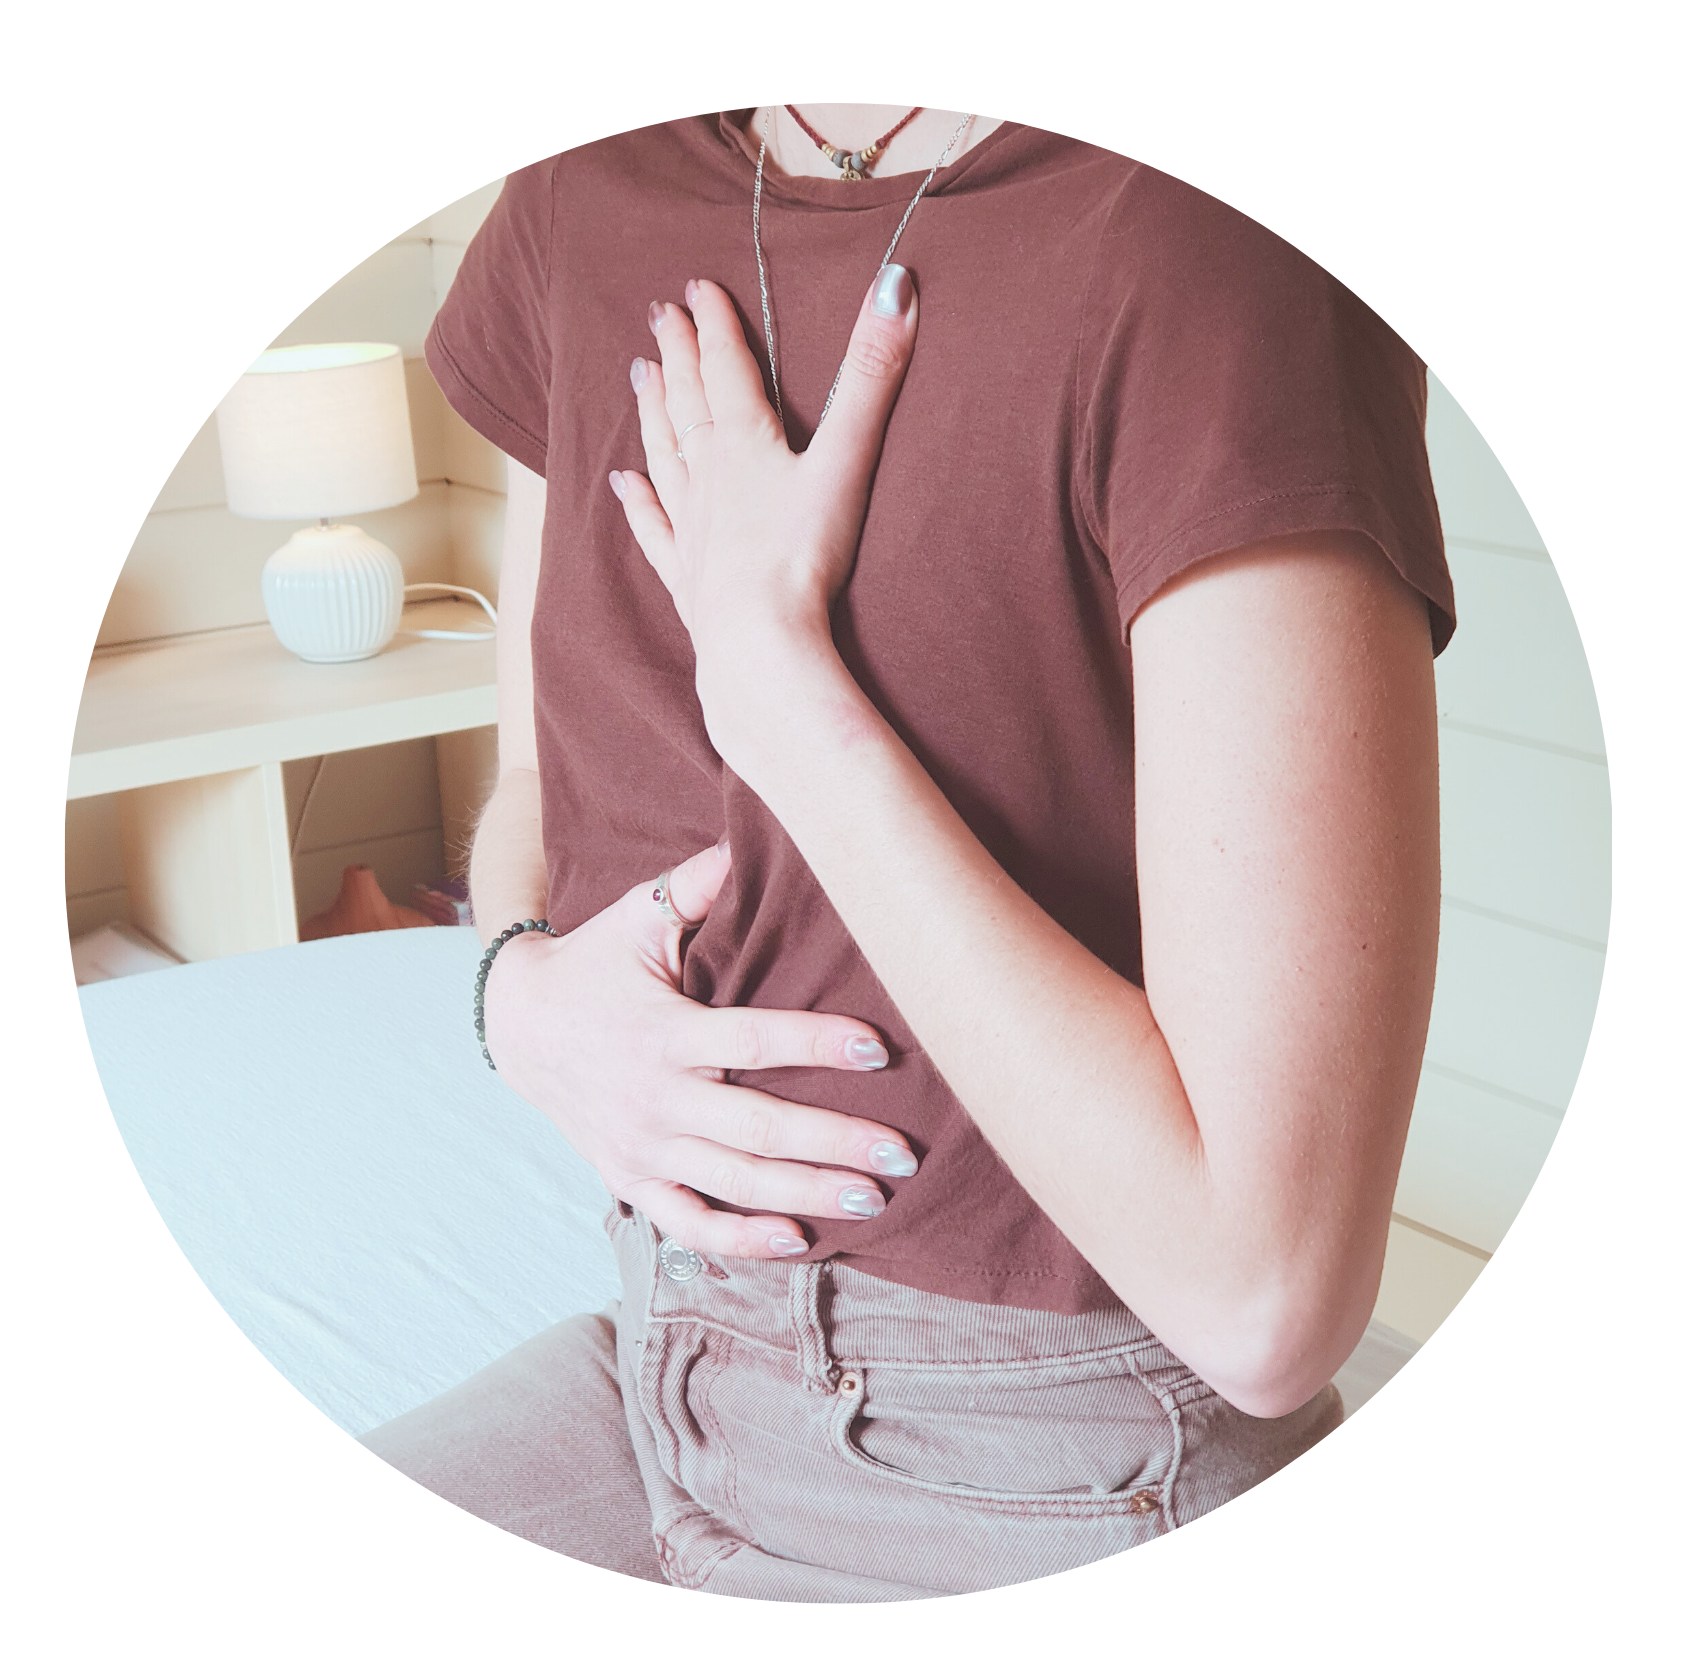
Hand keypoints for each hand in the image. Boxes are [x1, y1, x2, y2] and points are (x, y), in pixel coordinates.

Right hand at [479, 840, 918, 1257]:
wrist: (518, 1025)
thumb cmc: (594, 964)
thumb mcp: (636, 917)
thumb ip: (696, 886)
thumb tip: (749, 836)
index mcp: (665, 1032)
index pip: (754, 1041)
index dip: (818, 1044)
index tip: (879, 1049)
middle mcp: (655, 1098)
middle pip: (758, 1128)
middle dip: (834, 1143)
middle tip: (902, 1154)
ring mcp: (642, 1148)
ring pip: (735, 1183)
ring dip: (807, 1195)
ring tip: (872, 1199)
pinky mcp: (632, 1180)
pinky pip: (690, 1224)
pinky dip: (742, 1240)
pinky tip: (798, 1241)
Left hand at [608, 269, 918, 750]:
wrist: (757, 643)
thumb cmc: (802, 556)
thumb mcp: (847, 460)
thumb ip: (872, 375)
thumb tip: (896, 284)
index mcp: (743, 443)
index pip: (724, 368)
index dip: (714, 324)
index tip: (696, 287)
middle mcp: (707, 478)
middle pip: (687, 404)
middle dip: (676, 356)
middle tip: (658, 316)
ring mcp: (691, 528)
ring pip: (664, 456)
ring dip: (652, 413)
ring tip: (638, 377)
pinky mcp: (687, 578)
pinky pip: (655, 529)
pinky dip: (638, 503)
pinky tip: (622, 485)